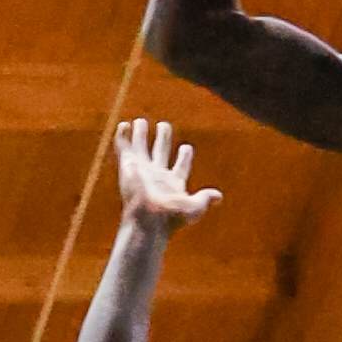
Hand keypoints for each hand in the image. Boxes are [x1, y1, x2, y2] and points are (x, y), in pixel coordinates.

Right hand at [113, 117, 218, 231]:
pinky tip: (124, 125)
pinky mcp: (128, 166)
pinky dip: (123, 136)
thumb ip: (204, 199)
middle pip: (160, 152)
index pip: (180, 166)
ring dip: (140, 135)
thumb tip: (218, 197)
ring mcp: (141, 170)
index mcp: (173, 184)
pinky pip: (124, 147)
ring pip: (140, 147)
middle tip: (164, 125)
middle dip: (163, 139)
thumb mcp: (194, 208)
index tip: (186, 147)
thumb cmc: (171, 217)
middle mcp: (156, 175)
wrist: (148, 220)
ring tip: (140, 121)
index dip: (184, 157)